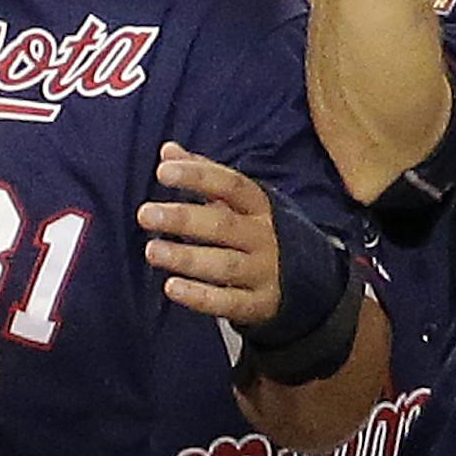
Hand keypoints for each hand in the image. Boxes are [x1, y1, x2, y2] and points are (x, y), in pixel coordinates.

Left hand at [138, 142, 281, 324]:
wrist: (311, 279)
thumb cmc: (258, 231)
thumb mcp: (239, 201)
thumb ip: (204, 174)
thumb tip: (168, 150)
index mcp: (259, 205)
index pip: (230, 184)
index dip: (197, 176)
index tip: (162, 171)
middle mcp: (264, 236)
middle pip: (224, 224)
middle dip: (183, 218)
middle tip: (144, 214)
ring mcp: (264, 272)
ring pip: (224, 264)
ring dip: (186, 258)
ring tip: (152, 250)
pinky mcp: (259, 304)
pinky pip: (229, 302)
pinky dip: (200, 297)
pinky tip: (172, 287)